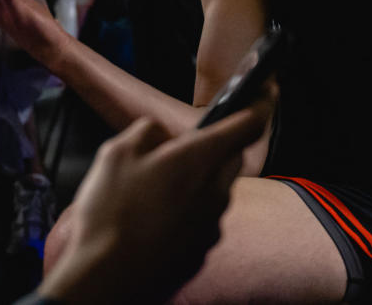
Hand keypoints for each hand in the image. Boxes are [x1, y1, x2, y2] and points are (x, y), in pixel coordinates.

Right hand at [38, 89, 273, 304]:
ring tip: (149, 195)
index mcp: (200, 160)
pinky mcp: (200, 254)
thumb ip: (148, 132)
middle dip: (213, 150)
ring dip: (194, 185)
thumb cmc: (111, 215)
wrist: (106, 280)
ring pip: (214, 192)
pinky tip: (150, 224)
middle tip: (175, 153)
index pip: (249, 124)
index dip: (260, 104)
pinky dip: (184, 216)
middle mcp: (215, 193)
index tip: (265, 91)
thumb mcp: (117, 152)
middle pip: (230, 159)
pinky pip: (201, 223)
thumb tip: (160, 135)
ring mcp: (211, 227)